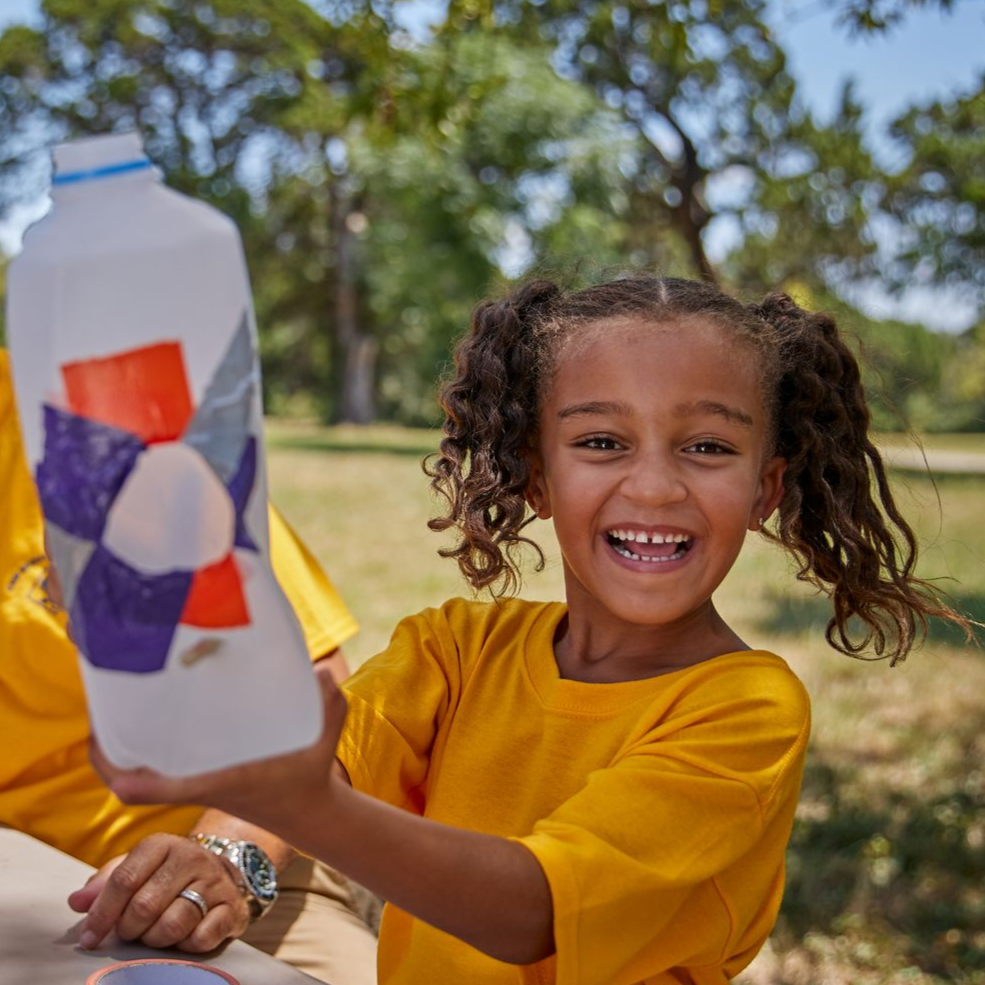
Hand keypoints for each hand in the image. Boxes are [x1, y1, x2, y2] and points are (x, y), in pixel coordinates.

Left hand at [69, 834, 250, 951]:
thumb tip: (77, 902)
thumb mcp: (137, 869)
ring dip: (156, 939)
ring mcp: (215, 881)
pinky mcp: (232, 906)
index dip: (101, 913)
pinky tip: (183, 936)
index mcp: (162, 844)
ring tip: (155, 932)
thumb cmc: (167, 875)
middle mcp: (191, 857)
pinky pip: (201, 937)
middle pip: (145, 905)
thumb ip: (105, 883)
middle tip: (130, 932)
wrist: (219, 874)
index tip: (89, 937)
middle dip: (129, 929)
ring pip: (173, 924)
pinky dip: (186, 945)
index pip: (124, 879)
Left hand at [90, 663, 346, 838]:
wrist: (307, 813)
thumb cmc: (310, 776)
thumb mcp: (324, 739)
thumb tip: (320, 671)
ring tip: (115, 707)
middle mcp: (196, 787)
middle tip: (103, 705)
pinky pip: (156, 773)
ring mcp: (194, 786)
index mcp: (215, 783)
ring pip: (138, 777)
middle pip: (129, 784)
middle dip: (106, 751)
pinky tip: (147, 720)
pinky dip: (141, 755)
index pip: (150, 789)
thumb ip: (327, 705)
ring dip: (118, 753)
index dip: (117, 767)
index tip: (100, 733)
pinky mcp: (200, 780)